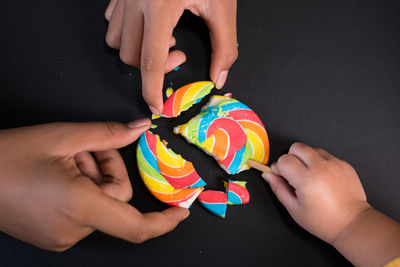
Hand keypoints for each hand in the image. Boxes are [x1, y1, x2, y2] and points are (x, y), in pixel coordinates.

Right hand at [0, 119, 188, 250]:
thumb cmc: (9, 156)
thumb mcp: (63, 137)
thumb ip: (109, 134)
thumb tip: (141, 128)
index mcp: (80, 208)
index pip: (135, 226)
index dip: (163, 221)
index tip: (182, 212)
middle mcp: (73, 229)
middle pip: (115, 196)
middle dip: (107, 166)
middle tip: (83, 148)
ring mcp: (62, 236)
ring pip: (100, 201)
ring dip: (91, 175)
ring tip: (63, 158)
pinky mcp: (53, 235)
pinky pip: (84, 211)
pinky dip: (81, 189)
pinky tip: (59, 173)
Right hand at [105, 0, 237, 113]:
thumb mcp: (222, 5)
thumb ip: (225, 45)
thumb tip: (219, 76)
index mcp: (160, 7)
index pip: (149, 61)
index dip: (151, 90)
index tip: (155, 106)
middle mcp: (135, 1)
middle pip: (129, 56)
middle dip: (152, 66)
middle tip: (177, 51)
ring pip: (114, 41)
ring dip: (137, 50)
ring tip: (162, 37)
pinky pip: (112, 21)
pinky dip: (128, 32)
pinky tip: (150, 25)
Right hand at [262, 142, 369, 243]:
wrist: (352, 223)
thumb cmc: (324, 221)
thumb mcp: (294, 209)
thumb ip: (278, 188)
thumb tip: (268, 175)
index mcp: (306, 179)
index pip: (283, 160)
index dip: (279, 168)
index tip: (282, 177)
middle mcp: (321, 167)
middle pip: (296, 147)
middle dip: (291, 157)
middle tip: (295, 174)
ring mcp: (334, 164)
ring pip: (311, 149)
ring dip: (306, 159)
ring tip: (310, 176)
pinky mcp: (344, 164)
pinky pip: (326, 155)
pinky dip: (320, 163)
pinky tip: (323, 179)